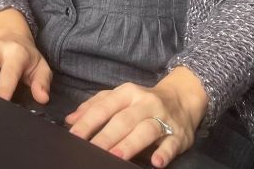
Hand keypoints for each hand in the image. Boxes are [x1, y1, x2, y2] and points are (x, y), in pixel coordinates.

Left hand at [64, 67, 207, 166]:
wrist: (183, 97)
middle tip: (92, 149)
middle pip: (123, 120)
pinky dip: (164, 153)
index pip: (105, 106)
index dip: (89, 121)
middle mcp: (145, 103)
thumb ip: (94, 106)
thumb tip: (71, 120)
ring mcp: (163, 118)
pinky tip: (155, 162)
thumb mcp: (119, 97)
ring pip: (146, 130)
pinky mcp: (179, 134)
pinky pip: (171, 144)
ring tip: (116, 156)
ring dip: (131, 144)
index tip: (75, 135)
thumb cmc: (142, 100)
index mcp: (127, 93)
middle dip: (107, 136)